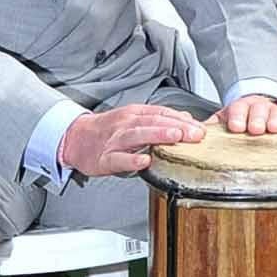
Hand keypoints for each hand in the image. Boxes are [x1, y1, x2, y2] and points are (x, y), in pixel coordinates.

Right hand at [59, 102, 206, 178]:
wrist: (76, 138)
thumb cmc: (108, 130)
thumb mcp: (134, 119)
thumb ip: (160, 119)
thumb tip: (186, 119)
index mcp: (135, 114)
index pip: (162, 113)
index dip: (183, 120)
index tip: (201, 128)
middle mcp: (126, 124)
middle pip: (153, 122)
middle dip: (177, 126)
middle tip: (196, 133)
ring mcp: (115, 140)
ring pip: (138, 135)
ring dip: (158, 135)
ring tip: (175, 137)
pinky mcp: (104, 158)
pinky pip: (119, 159)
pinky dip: (131, 160)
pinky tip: (144, 162)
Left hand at [216, 95, 276, 136]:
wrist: (252, 110)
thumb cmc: (238, 119)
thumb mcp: (222, 121)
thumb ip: (211, 126)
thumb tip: (196, 133)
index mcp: (240, 107)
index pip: (238, 108)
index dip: (237, 116)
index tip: (236, 127)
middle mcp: (257, 107)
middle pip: (258, 109)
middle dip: (257, 119)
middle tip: (256, 129)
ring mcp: (273, 112)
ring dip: (276, 120)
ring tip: (274, 129)